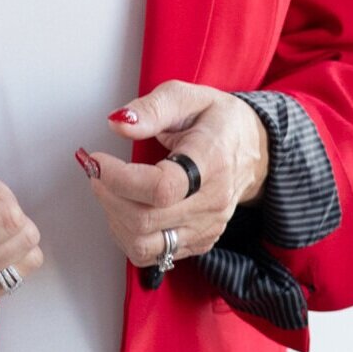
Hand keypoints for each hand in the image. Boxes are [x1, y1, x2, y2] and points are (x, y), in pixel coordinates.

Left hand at [77, 80, 269, 267]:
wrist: (254, 150)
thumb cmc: (219, 122)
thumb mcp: (187, 97)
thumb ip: (152, 109)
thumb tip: (119, 124)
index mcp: (211, 162)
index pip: (162, 188)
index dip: (120, 179)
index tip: (98, 161)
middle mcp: (211, 202)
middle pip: (145, 221)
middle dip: (108, 195)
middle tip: (98, 171)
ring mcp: (206, 228)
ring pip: (143, 246)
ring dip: (114, 219)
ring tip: (111, 190)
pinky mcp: (200, 243)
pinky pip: (151, 254)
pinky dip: (127, 234)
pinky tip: (127, 206)